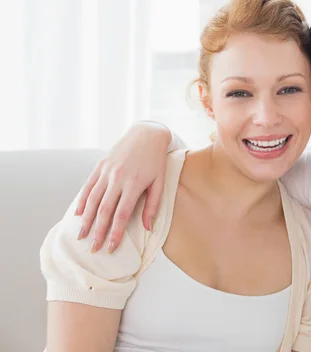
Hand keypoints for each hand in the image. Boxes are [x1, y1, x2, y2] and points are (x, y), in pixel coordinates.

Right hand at [75, 122, 171, 252]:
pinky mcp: (100, 165)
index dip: (115, 233)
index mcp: (134, 184)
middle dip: (98, 231)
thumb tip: (148, 228)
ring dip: (86, 219)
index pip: (122, 214)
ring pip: (92, 199)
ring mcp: (106, 171)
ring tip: (82, 235)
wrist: (146, 134)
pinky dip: (81, 201)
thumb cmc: (156, 161)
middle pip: (104, 210)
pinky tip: (78, 214)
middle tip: (93, 248)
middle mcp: (117, 178)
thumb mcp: (160, 182)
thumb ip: (153, 205)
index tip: (110, 248)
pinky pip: (88, 186)